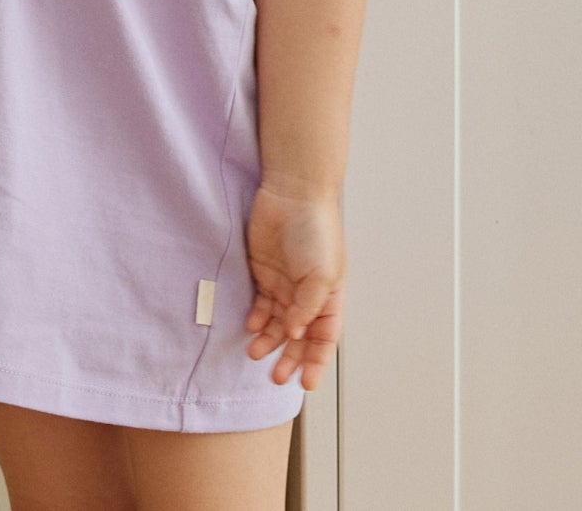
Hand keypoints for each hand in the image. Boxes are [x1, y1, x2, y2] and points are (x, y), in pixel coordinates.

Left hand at [241, 182, 344, 391]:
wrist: (291, 196)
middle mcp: (308, 295)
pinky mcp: (264, 274)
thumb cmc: (316, 230)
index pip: (326, 338)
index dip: (318, 362)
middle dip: (290, 358)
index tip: (307, 384)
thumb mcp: (321, 274)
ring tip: (256, 353)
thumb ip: (308, 308)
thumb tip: (295, 334)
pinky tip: (250, 326)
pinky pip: (259, 304)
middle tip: (276, 376)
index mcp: (330, 297)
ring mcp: (285, 285)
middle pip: (300, 337)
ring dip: (268, 341)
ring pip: (276, 324)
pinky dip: (255, 319)